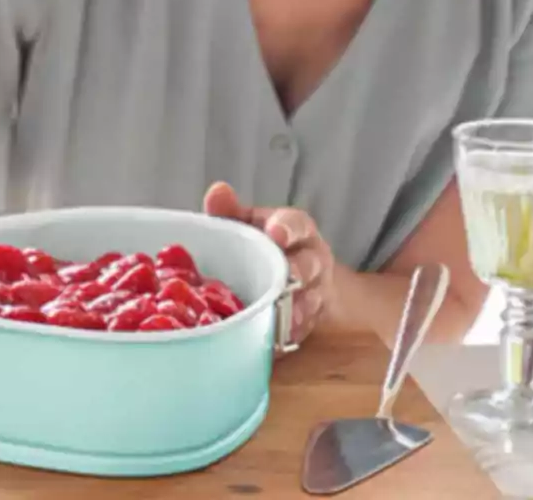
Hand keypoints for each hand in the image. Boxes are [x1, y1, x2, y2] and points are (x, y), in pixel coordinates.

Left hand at [203, 182, 333, 344]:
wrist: (296, 278)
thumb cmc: (263, 244)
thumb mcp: (248, 223)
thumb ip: (230, 210)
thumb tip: (217, 191)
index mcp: (295, 229)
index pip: (297, 224)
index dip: (287, 229)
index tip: (277, 234)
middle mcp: (310, 259)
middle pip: (309, 264)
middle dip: (298, 271)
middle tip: (287, 278)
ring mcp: (314, 291)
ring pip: (311, 299)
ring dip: (297, 308)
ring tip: (285, 316)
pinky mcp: (309, 321)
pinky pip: (303, 330)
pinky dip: (290, 335)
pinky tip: (277, 340)